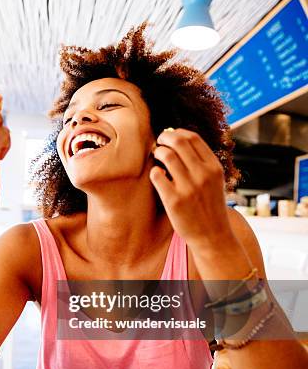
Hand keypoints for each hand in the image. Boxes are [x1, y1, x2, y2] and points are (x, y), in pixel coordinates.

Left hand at [149, 128, 233, 251]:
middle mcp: (203, 175)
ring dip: (157, 151)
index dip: (178, 133)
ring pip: (166, 155)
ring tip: (156, 156)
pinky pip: (157, 175)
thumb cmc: (210, 206)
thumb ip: (202, 162)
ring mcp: (188, 187)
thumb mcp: (215, 181)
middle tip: (159, 142)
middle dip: (164, 137)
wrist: (212, 235)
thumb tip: (178, 138)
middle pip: (178, 141)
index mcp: (214, 167)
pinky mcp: (174, 200)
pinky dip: (154, 171)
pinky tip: (157, 175)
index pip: (193, 138)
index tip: (170, 137)